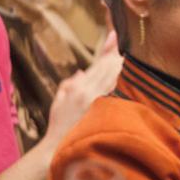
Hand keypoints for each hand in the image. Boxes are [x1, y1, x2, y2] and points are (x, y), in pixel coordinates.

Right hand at [40, 32, 122, 149]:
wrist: (61, 144)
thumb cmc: (58, 122)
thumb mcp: (58, 99)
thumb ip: (69, 83)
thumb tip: (82, 72)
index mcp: (79, 89)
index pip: (98, 64)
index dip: (107, 49)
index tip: (114, 35)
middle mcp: (91, 94)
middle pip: (109, 69)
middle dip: (115, 54)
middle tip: (120, 39)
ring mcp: (99, 102)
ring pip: (113, 78)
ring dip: (118, 65)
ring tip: (122, 52)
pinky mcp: (103, 110)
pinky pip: (112, 90)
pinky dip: (115, 79)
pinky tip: (118, 73)